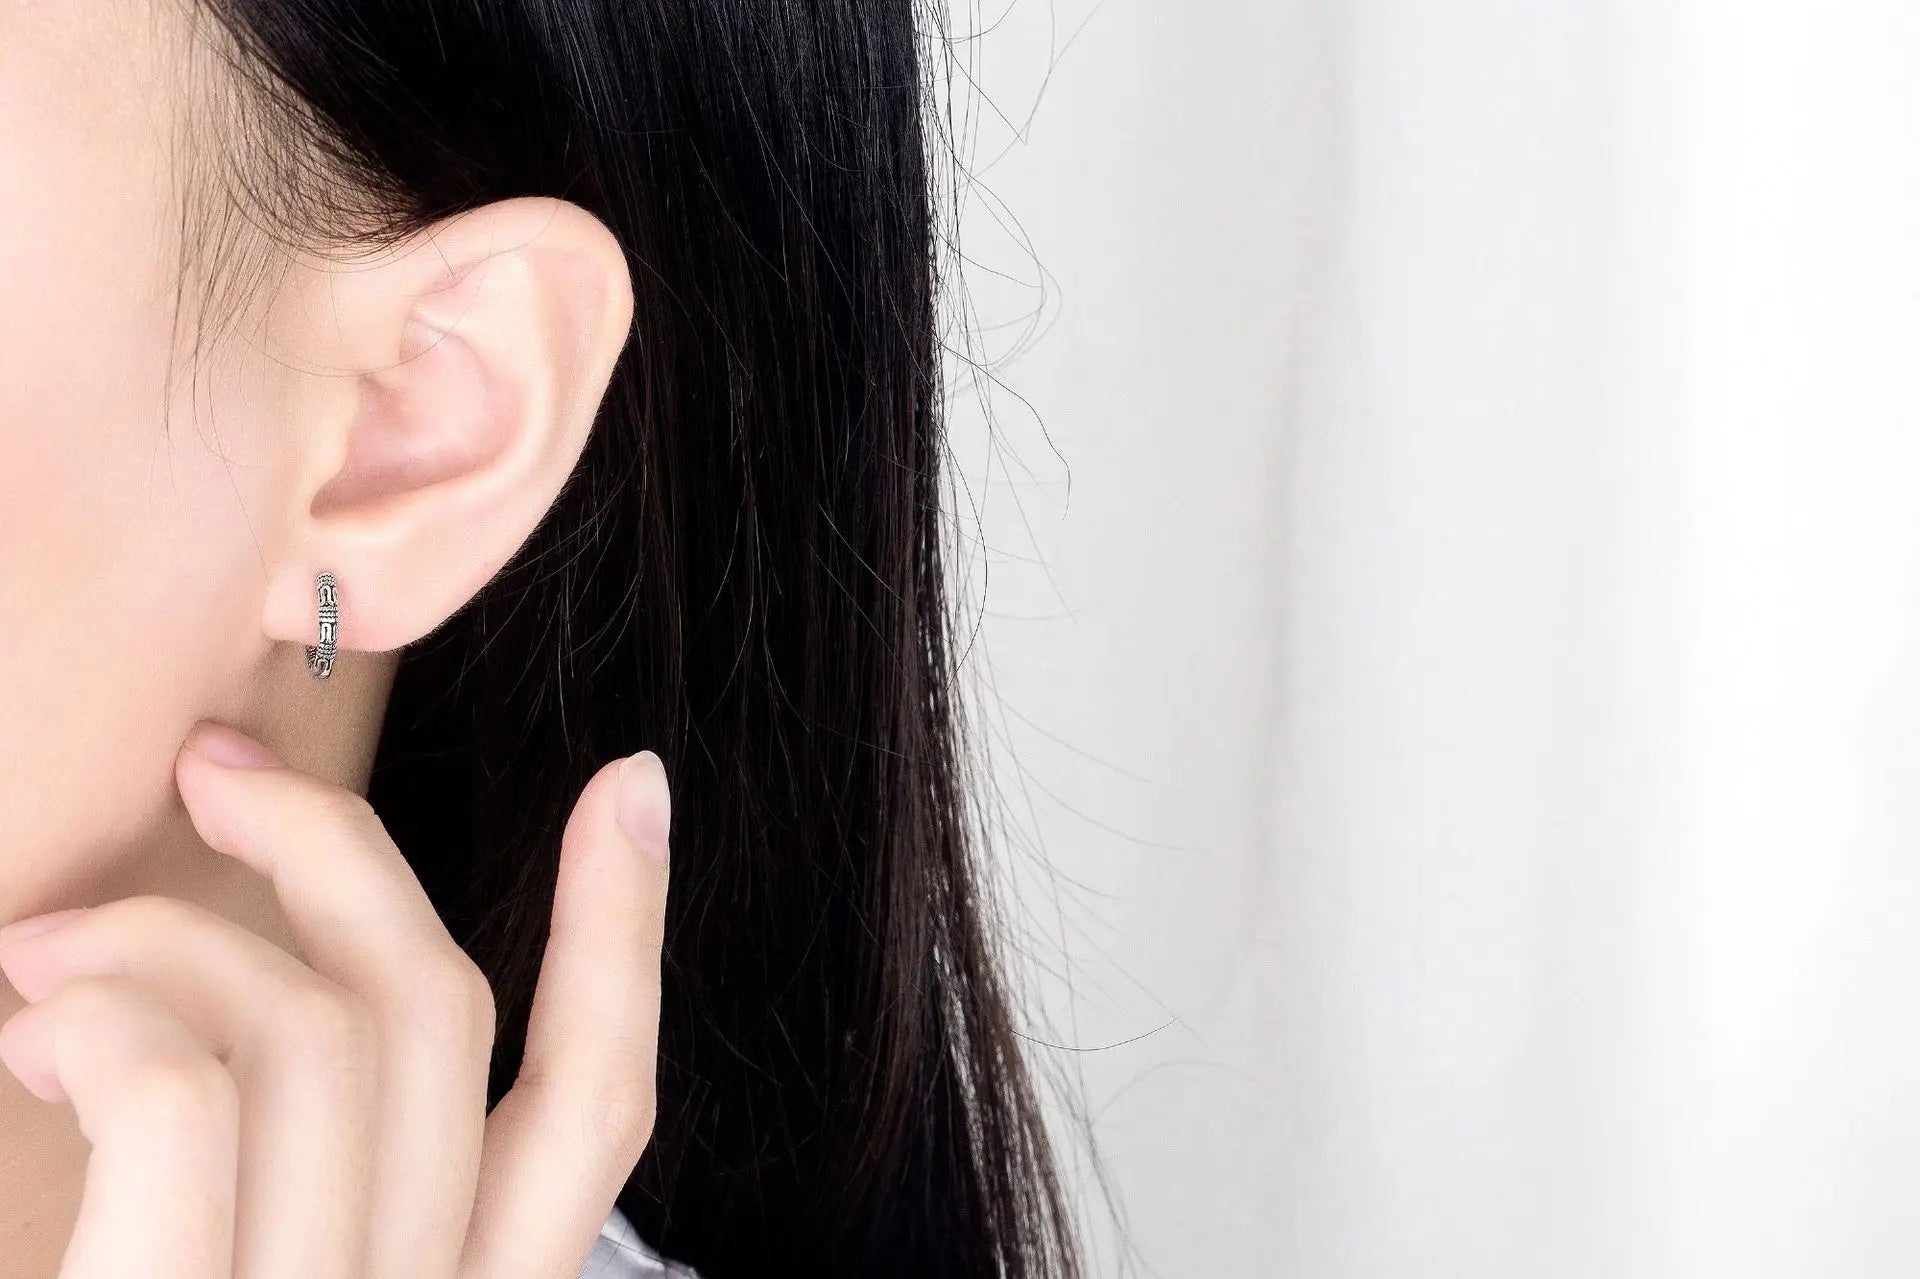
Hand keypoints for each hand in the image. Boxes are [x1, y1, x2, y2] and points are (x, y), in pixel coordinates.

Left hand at [0, 721, 671, 1278]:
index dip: (626, 929)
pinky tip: (38, 1018)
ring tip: (45, 951)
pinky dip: (114, 1012)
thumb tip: (300, 990)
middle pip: (446, 1018)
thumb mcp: (262, 1272)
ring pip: (328, 1033)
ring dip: (176, 930)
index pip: (601, 1108)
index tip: (628, 782)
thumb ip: (317, 1188)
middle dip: (336, 849)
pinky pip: (190, 1095)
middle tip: (221, 770)